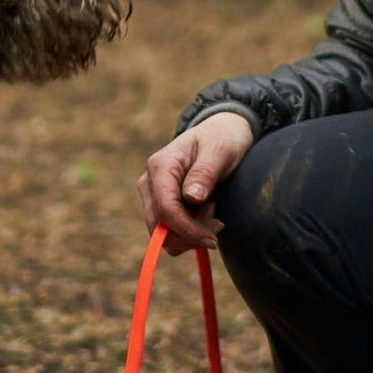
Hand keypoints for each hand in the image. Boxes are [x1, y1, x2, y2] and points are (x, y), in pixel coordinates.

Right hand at [137, 111, 253, 249]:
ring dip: (191, 234)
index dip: (187, 229)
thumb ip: (205, 172)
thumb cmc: (222, 138)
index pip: (165, 209)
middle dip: (190, 234)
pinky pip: (170, 232)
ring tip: (213, 212)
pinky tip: (207, 216)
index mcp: (161, 166)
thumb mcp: (220, 151)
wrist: (220, 134)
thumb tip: (192, 198)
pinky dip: (189, 233)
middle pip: (159, 226)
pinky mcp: (161, 205)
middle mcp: (150, 182)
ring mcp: (153, 195)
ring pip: (163, 235)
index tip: (213, 238)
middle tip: (218, 223)